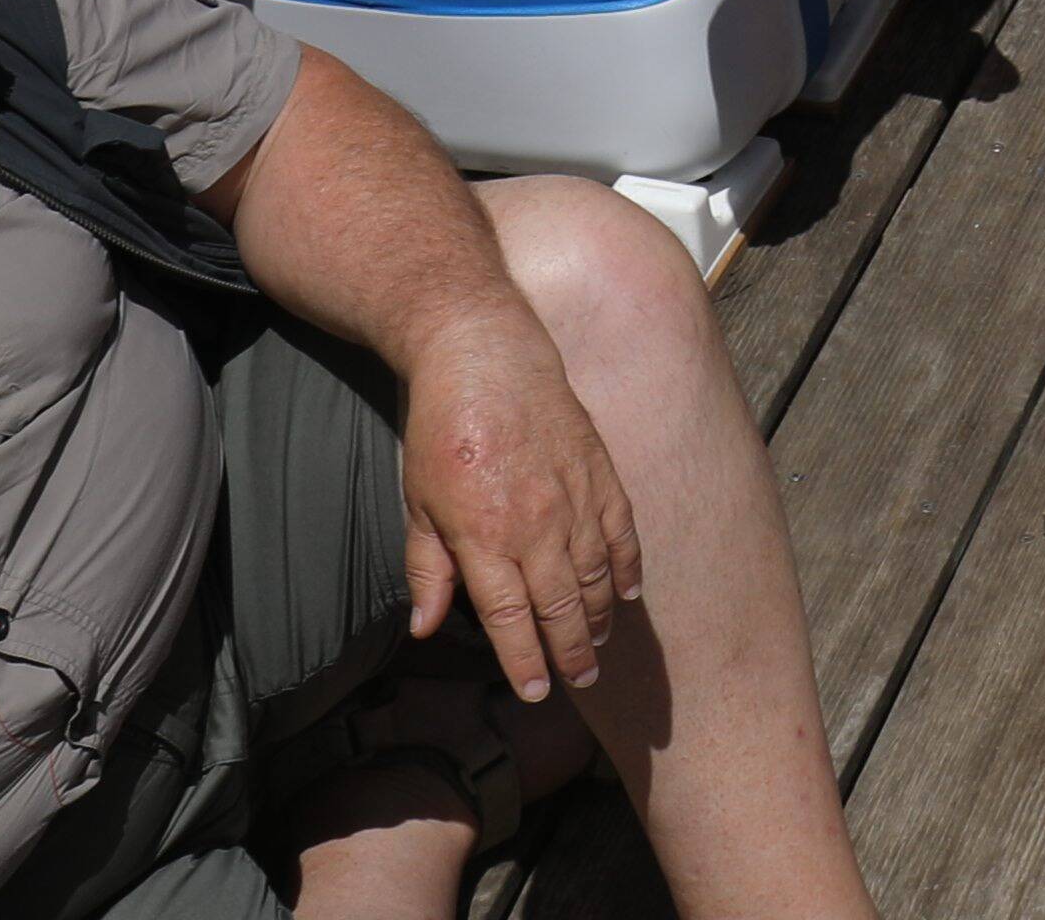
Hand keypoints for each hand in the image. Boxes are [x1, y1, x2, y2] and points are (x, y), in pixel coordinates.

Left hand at [398, 309, 642, 701]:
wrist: (481, 353)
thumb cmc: (441, 430)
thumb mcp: (416, 503)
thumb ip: (427, 569)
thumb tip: (426, 626)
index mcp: (482, 537)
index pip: (511, 619)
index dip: (525, 662)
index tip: (537, 692)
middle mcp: (533, 524)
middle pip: (561, 607)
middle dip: (572, 652)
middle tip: (580, 679)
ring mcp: (572, 497)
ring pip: (595, 575)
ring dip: (600, 616)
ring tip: (599, 643)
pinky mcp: (598, 470)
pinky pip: (621, 530)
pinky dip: (627, 565)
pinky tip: (628, 590)